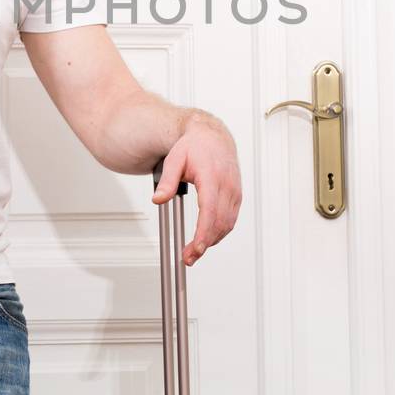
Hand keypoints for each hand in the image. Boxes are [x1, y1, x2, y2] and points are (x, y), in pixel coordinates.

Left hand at [151, 112, 241, 265]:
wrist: (212, 136)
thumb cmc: (194, 147)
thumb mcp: (174, 160)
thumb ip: (167, 181)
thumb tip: (158, 200)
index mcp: (212, 177)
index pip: (210, 211)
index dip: (204, 233)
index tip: (196, 249)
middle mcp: (227, 185)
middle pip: (219, 223)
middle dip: (204, 244)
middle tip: (188, 257)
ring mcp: (234, 191)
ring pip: (227, 224)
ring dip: (212, 241)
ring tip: (194, 252)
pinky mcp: (236, 196)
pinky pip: (231, 219)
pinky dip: (220, 232)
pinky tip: (207, 238)